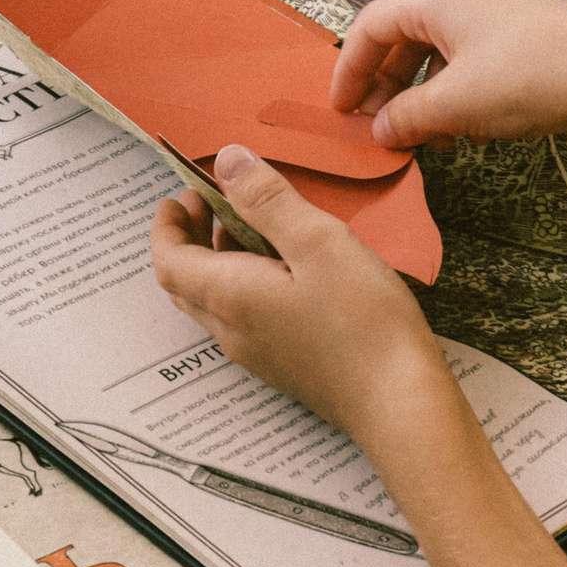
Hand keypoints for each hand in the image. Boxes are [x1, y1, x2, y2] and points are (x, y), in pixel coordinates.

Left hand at [149, 146, 459, 444]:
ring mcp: (258, 353)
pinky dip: (242, 283)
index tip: (180, 194)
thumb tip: (227, 162)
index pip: (168, 260)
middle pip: (185, 282)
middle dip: (187, 239)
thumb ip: (268, 200)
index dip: (166, 225)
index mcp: (230, 296)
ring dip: (215, 260)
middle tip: (208, 203)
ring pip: (214, 301)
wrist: (400, 404)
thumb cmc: (364, 323)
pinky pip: (243, 318)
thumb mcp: (318, 241)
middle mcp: (232, 330)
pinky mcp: (285, 365)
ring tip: (247, 225)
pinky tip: (282, 268)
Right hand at [333, 0, 566, 147]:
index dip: (349, 71)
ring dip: (424, 96)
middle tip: (378, 128)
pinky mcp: (524, 31)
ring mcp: (497, 7)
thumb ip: (406, 117)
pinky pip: (472, 58)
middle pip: (403, 36)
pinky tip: (466, 132)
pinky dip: (458, 92)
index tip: (340, 110)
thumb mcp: (456, 105)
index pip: (370, 27)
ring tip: (426, 139)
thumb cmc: (533, 78)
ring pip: (439, 50)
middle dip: (388, 87)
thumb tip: (380, 130)